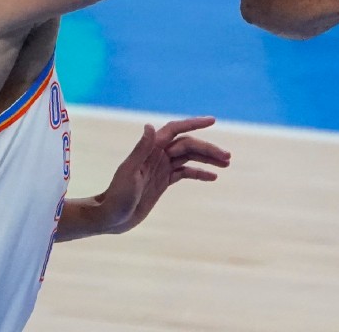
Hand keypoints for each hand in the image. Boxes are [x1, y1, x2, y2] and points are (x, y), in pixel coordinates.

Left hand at [92, 117, 230, 234]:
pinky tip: (213, 177)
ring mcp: (162, 168)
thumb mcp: (129, 172)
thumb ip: (141, 149)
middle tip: (227, 157)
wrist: (111, 217)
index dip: (194, 123)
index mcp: (151, 149)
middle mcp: (158, 155)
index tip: (213, 121)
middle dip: (208, 149)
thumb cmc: (117, 195)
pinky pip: (186, 172)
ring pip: (190, 158)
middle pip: (188, 145)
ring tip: (226, 164)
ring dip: (208, 159)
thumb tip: (150, 126)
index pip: (176, 130)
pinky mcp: (164, 181)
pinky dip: (200, 173)